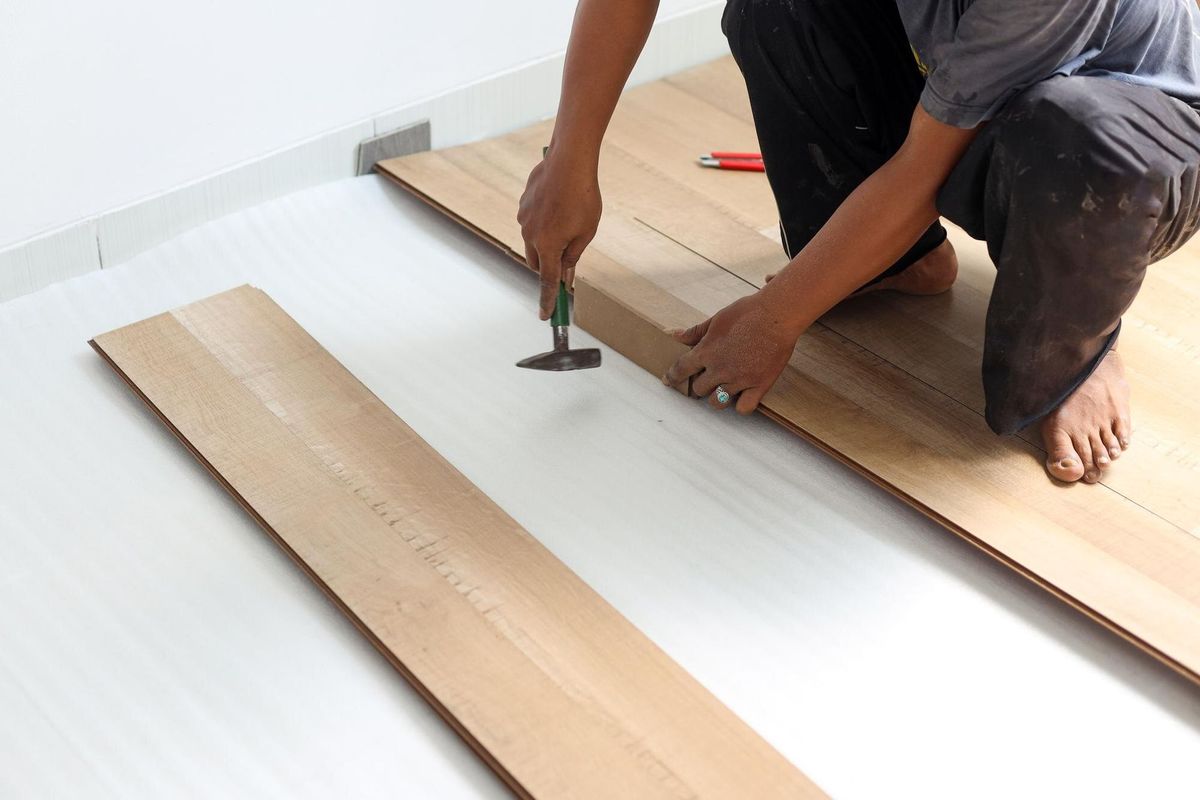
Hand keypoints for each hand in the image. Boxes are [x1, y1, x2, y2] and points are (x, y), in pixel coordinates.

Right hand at [517, 148, 601, 318]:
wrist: (569, 161)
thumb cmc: (583, 197)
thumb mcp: (586, 231)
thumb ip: (573, 256)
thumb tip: (565, 276)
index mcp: (549, 247)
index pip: (547, 282)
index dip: (547, 301)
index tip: (546, 316)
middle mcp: (531, 236)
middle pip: (537, 264)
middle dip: (549, 267)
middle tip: (567, 258)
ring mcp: (524, 219)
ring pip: (533, 242)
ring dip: (546, 243)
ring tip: (568, 220)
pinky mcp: (522, 205)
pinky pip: (531, 223)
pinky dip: (543, 223)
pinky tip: (558, 205)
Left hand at [662, 291, 803, 413]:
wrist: (777, 315)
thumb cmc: (747, 312)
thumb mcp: (717, 319)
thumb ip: (695, 332)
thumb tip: (674, 335)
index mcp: (706, 351)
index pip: (681, 370)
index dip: (672, 377)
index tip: (669, 380)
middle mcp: (720, 369)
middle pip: (698, 389)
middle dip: (699, 384)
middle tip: (706, 378)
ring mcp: (739, 380)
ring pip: (717, 402)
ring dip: (716, 396)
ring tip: (722, 388)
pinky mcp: (759, 385)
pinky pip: (743, 408)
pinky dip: (740, 405)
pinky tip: (741, 396)